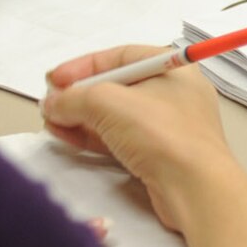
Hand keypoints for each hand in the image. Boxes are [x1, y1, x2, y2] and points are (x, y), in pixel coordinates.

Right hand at [41, 45, 242, 231]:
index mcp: (173, 69)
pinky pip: (119, 139)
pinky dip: (93, 137)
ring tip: (53, 123)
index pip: (121, 57)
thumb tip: (53, 102)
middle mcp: (173, 95)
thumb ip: (75, 97)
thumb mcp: (109, 104)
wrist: (195, 189)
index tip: (55, 78)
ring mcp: (167, 127)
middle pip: (116, 87)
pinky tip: (69, 138)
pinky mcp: (158, 155)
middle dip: (79, 95)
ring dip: (81, 118)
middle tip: (51, 104)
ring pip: (115, 116)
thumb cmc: (165, 136)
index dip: (84, 66)